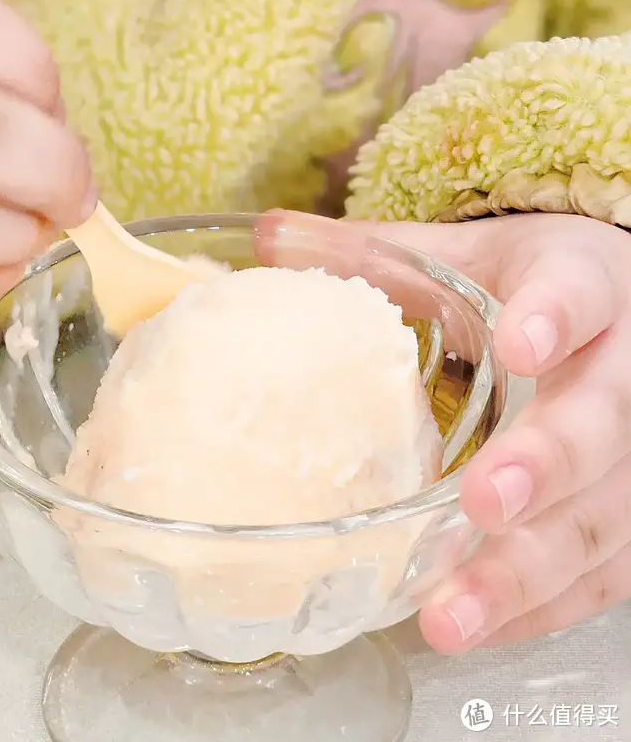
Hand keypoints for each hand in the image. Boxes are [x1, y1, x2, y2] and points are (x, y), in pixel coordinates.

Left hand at [256, 210, 630, 649]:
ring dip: (529, 569)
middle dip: (545, 463)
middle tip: (483, 500)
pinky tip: (476, 625)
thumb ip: (374, 251)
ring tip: (453, 609)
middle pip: (604, 420)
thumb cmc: (532, 285)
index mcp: (586, 281)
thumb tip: (267, 237)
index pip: (579, 293)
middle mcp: (627, 366)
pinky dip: (539, 607)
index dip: (554, 317)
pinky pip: (602, 574)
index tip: (518, 342)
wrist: (620, 312)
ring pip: (604, 514)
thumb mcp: (465, 252)